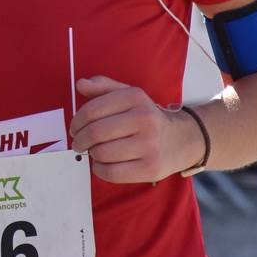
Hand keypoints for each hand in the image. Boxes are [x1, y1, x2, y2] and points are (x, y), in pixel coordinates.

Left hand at [69, 76, 198, 182]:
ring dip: (92, 154)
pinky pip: (112, 173)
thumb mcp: (128, 96)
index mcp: (136, 98)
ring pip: (102, 154)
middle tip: (79, 143)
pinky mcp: (151, 168)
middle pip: (95, 133)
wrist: (181, 139)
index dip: (76, 122)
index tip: (75, 129)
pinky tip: (103, 164)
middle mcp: (145, 119)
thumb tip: (80, 84)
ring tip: (95, 152)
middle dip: (80, 140)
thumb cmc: (145, 117)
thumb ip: (103, 87)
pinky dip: (99, 169)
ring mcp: (150, 145)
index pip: (92, 111)